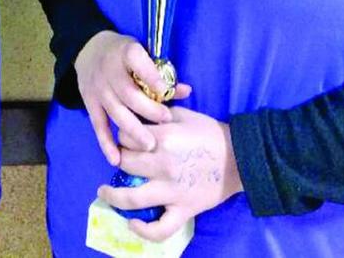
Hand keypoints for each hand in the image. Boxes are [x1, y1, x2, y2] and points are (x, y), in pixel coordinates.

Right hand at [75, 31, 189, 162]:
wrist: (90, 50)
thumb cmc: (125, 54)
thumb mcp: (143, 53)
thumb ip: (163, 73)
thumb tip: (186, 91)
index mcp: (126, 52)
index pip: (137, 60)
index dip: (151, 76)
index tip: (165, 91)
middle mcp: (109, 70)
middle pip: (128, 93)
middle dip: (148, 110)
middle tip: (165, 121)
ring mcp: (98, 88)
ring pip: (116, 111)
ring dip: (133, 130)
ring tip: (150, 145)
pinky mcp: (89, 102)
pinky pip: (98, 125)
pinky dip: (106, 143)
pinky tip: (117, 159)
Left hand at [98, 107, 243, 240]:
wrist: (239, 157)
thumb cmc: (209, 131)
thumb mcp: (181, 113)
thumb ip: (157, 115)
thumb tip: (137, 117)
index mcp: (162, 138)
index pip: (126, 136)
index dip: (123, 134)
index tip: (127, 136)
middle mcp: (162, 166)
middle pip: (125, 163)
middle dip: (120, 158)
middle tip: (123, 158)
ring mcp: (172, 191)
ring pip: (133, 198)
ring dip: (113, 196)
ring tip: (104, 191)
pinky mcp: (183, 210)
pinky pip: (161, 228)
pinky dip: (144, 230)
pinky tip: (132, 223)